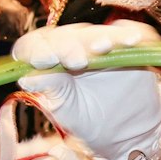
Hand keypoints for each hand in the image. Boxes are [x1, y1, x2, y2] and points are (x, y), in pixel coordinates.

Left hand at [13, 20, 160, 159]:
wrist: (125, 128)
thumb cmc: (87, 118)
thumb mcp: (65, 108)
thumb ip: (50, 89)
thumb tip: (28, 78)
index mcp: (47, 61)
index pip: (33, 46)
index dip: (36, 50)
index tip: (44, 61)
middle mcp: (68, 45)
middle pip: (63, 36)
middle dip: (69, 47)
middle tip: (78, 62)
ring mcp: (96, 40)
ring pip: (93, 32)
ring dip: (99, 38)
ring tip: (104, 47)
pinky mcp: (123, 40)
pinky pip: (125, 31)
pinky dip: (128, 34)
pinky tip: (132, 41)